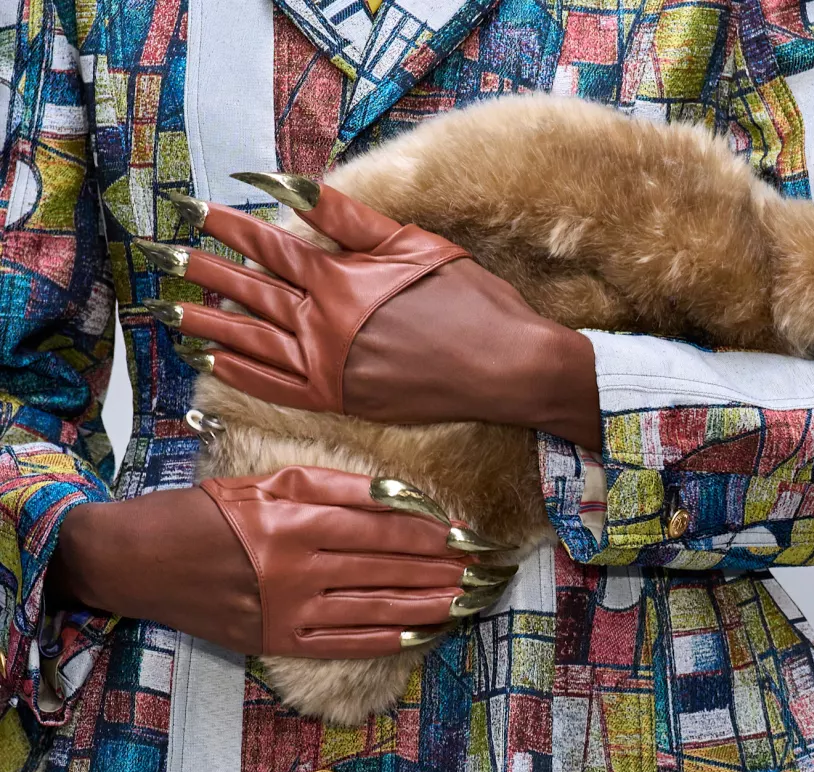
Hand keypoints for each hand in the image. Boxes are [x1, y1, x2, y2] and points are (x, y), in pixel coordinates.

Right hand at [50, 467, 516, 657]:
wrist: (144, 562)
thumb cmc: (211, 510)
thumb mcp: (272, 481)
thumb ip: (337, 486)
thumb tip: (400, 493)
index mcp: (295, 521)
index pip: (382, 529)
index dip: (432, 533)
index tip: (470, 534)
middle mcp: (295, 569)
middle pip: (387, 570)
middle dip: (444, 570)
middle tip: (487, 569)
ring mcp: (287, 611)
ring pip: (374, 609)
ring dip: (428, 605)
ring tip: (469, 598)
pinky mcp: (277, 640)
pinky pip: (343, 643)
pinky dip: (387, 640)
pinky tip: (423, 633)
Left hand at [136, 174, 600, 448]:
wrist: (507, 366)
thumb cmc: (471, 300)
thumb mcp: (415, 244)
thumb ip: (349, 220)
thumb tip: (293, 186)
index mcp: (341, 281)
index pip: (273, 247)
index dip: (233, 227)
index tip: (198, 212)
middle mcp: (324, 325)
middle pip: (251, 292)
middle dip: (204, 270)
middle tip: (161, 255)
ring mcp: (329, 367)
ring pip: (253, 341)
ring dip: (208, 322)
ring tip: (170, 308)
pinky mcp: (342, 400)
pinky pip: (277, 388)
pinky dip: (241, 374)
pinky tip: (214, 361)